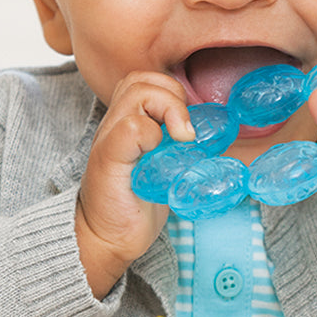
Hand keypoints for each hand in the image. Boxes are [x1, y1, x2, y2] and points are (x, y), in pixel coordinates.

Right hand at [75, 72, 193, 299]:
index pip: (145, 81)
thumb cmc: (134, 203)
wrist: (106, 238)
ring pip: (137, 91)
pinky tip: (158, 154)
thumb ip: (174, 144)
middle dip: (172, 96)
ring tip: (178, 138)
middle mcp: (114, 124)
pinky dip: (152, 133)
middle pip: (140, 78)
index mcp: (126, 122)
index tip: (186, 128)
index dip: (171, 92)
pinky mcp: (109, 158)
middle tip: (184, 132)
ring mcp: (109, 138)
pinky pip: (131, 125)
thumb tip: (210, 135)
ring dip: (167, 109)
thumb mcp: (159, 165)